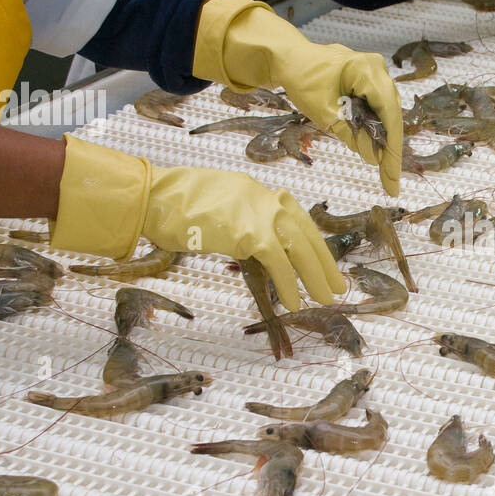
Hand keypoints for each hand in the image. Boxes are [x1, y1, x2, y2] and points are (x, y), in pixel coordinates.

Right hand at [52, 137, 344, 310]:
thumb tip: (260, 247)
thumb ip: (246, 222)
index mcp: (262, 192)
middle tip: (337, 288)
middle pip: (306, 235)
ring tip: (324, 301)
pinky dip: (289, 285)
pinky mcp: (251, 233)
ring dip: (314, 278)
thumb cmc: (178, 206)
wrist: (157, 198)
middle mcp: (268, 199)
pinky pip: (280, 263)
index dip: (316, 247)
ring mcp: (261, 214)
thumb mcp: (223, 207)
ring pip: (300, 250)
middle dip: (324, 264)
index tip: (327, 266)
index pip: (300, 222)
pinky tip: (294, 303)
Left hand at [192, 0, 401, 195]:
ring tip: (385, 173)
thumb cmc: (302, 79)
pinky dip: (374, 130)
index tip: (393, 178)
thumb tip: (374, 158)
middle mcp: (378, 70)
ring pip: (386, 114)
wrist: (289, 58)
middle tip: (390, 183)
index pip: (388, 114)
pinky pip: (377, 109)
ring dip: (383, 142)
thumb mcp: (323, 112)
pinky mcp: (370, 83)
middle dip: (389, 150)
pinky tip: (374, 151)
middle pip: (391, 116)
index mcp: (368, 71)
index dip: (392, 148)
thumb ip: (351, 134)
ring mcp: (376, 75)